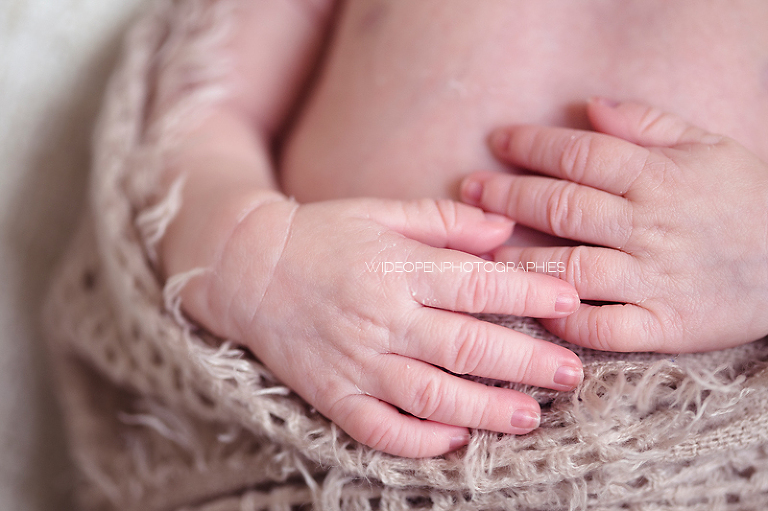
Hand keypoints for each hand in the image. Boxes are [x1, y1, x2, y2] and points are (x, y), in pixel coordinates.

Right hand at [179, 194, 581, 457]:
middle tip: (569, 374)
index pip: (478, 284)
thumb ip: (446, 219)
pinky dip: (420, 442)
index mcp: (397, 267)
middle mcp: (381, 317)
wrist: (247, 267)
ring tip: (529, 417)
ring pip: (431, 396)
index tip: (570, 301)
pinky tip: (456, 440)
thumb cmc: (324, 234)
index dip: (530, 293)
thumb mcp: (383, 211)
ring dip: (485, 410)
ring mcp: (356, 361)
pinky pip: (379, 429)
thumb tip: (506, 231)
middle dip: (525, 363)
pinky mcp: (332, 394)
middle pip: (466, 346)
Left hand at [461, 99, 767, 353]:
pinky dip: (566, 321)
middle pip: (562, 207)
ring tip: (483, 253)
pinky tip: (537, 309)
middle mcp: (651, 226)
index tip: (497, 143)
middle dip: (507, 196)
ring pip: (571, 269)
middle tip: (471, 191)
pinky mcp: (665, 327)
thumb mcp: (708, 146)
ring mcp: (656, 279)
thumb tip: (591, 106)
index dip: (531, 145)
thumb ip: (648, 124)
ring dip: (519, 261)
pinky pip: (604, 329)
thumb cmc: (746, 199)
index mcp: (659, 177)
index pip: (580, 154)